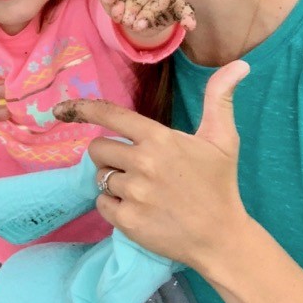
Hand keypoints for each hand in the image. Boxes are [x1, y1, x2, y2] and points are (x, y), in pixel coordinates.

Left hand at [54, 61, 250, 270]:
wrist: (221, 239)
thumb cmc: (220, 185)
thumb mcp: (223, 139)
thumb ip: (219, 98)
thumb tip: (240, 64)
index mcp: (159, 139)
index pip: (110, 115)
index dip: (83, 109)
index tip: (61, 110)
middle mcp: (142, 163)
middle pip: (97, 148)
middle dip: (109, 155)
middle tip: (134, 167)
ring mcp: (134, 193)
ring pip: (99, 177)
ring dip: (113, 182)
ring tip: (141, 191)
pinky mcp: (127, 221)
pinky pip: (101, 204)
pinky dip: (112, 206)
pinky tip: (137, 209)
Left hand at [100, 0, 196, 39]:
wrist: (138, 7)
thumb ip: (110, 1)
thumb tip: (119, 11)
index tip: (108, 0)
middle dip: (135, 4)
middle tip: (126, 21)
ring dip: (151, 12)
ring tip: (138, 27)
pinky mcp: (179, 2)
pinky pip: (185, 8)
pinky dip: (188, 16)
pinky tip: (189, 25)